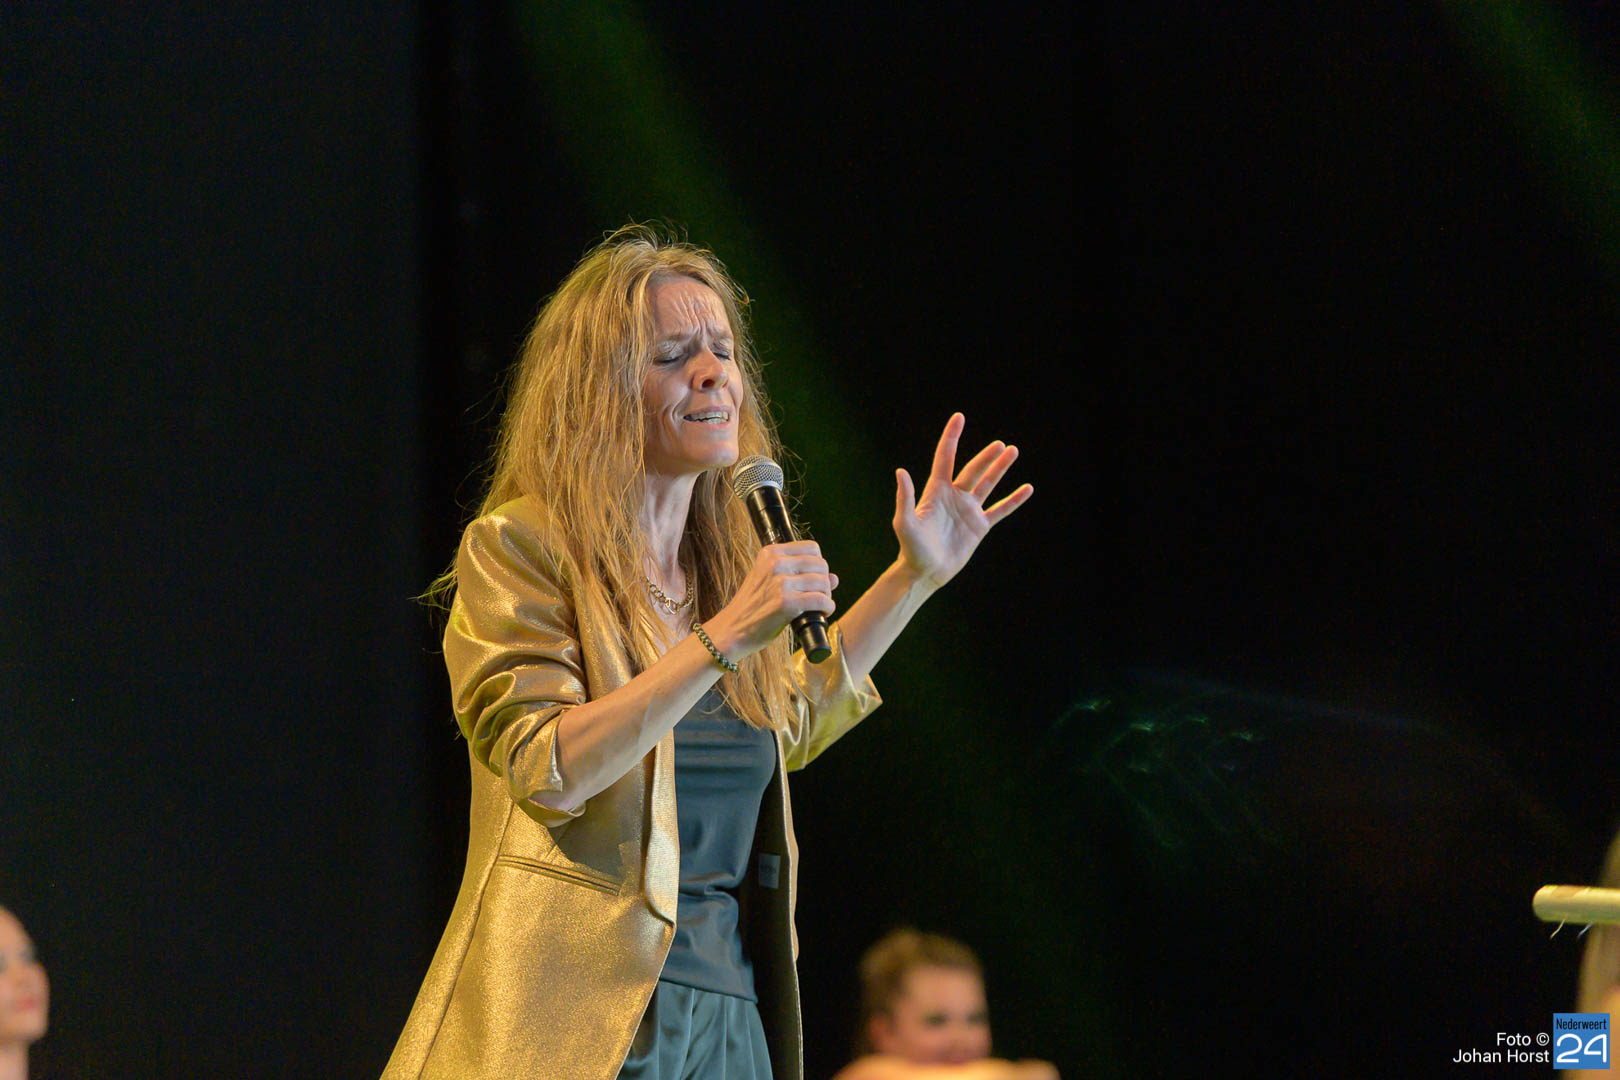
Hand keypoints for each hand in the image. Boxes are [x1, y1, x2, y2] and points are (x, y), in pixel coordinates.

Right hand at [705, 541, 837, 658]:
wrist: (732, 629)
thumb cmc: (752, 607)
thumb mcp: (770, 582)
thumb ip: (800, 575)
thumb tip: (835, 577)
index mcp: (770, 553)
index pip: (812, 548)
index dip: (818, 564)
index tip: (813, 579)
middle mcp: (775, 563)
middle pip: (820, 564)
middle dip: (824, 582)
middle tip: (817, 596)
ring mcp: (781, 583)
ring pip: (824, 582)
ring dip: (827, 596)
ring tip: (818, 606)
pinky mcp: (786, 603)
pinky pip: (821, 600)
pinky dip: (827, 608)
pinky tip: (821, 613)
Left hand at [894, 413, 1032, 589]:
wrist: (925, 572)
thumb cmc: (911, 548)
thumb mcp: (904, 522)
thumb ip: (905, 497)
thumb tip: (901, 471)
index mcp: (936, 491)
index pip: (945, 457)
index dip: (952, 437)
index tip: (959, 418)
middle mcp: (954, 496)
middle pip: (973, 470)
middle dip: (987, 456)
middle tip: (1000, 444)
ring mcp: (968, 510)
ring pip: (988, 484)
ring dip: (1000, 469)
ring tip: (1013, 451)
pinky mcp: (979, 527)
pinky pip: (1000, 510)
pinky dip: (1013, 500)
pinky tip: (1027, 489)